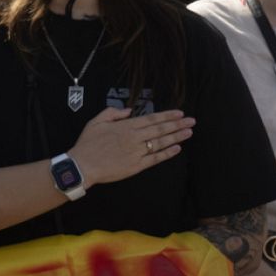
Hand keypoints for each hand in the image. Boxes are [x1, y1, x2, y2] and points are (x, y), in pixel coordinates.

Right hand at [68, 107, 193, 187]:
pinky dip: (167, 153)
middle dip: (177, 125)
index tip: (180, 113)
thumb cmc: (87, 143)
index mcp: (125, 126)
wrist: (82, 165)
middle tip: (192, 121)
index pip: (151, 119)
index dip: (167, 116)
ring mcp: (137, 152)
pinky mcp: (137, 165)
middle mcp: (134, 138)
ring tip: (189, 133)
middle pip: (160, 129)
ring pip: (161, 143)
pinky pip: (156, 158)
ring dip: (176, 137)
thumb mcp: (95, 122)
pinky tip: (177, 149)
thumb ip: (112, 113)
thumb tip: (129, 110)